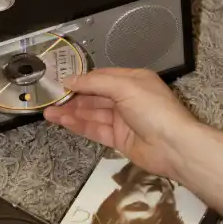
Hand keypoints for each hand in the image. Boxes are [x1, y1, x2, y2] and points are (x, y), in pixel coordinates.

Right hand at [45, 67, 202, 180]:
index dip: (81, 80)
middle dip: (73, 97)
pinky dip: (78, 125)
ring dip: (71, 113)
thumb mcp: (125, 87)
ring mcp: (122, 120)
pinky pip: (95, 129)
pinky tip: (62, 122)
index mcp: (133, 80)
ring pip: (92, 114)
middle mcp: (127, 98)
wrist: (173, 146)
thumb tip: (71, 80)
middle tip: (50, 99)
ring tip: (48, 112)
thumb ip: (95, 83)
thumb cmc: (154, 110)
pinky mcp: (118, 139)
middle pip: (94, 96)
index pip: (101, 77)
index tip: (61, 82)